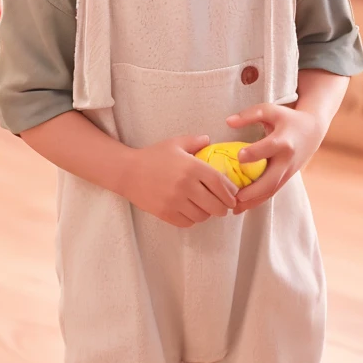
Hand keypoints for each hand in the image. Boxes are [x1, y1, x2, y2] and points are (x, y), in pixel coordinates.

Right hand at [123, 135, 238, 227]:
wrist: (128, 172)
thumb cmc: (153, 156)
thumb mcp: (175, 144)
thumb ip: (194, 141)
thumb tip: (209, 140)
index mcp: (191, 167)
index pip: (219, 183)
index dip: (230, 192)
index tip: (233, 196)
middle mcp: (186, 185)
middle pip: (215, 204)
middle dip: (223, 207)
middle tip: (224, 206)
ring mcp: (175, 201)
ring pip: (202, 216)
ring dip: (207, 213)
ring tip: (206, 208)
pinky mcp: (166, 213)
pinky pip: (188, 222)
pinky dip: (192, 219)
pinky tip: (191, 211)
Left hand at [225, 104, 324, 213]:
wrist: (311, 131)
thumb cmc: (286, 118)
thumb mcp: (270, 110)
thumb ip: (249, 115)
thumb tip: (228, 121)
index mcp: (283, 141)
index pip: (268, 148)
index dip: (254, 153)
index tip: (239, 156)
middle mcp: (286, 160)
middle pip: (271, 180)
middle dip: (253, 191)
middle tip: (233, 197)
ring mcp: (287, 172)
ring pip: (271, 191)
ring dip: (253, 201)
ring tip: (233, 208)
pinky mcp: (285, 179)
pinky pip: (271, 193)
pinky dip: (258, 201)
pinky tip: (242, 207)